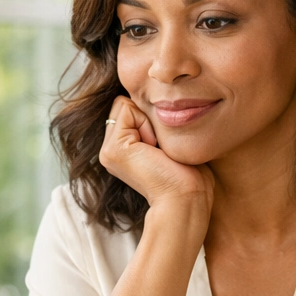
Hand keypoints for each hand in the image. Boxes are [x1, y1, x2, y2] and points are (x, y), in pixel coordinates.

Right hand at [100, 97, 213, 216]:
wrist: (186, 198)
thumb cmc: (188, 174)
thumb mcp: (167, 141)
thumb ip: (153, 123)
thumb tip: (155, 97)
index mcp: (122, 149)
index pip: (130, 108)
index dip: (150, 117)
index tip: (163, 146)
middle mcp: (110, 150)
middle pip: (125, 104)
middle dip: (148, 118)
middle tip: (160, 149)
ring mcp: (108, 151)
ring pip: (124, 104)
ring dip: (148, 121)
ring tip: (157, 150)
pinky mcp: (112, 150)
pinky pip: (126, 109)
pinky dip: (145, 124)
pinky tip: (153, 149)